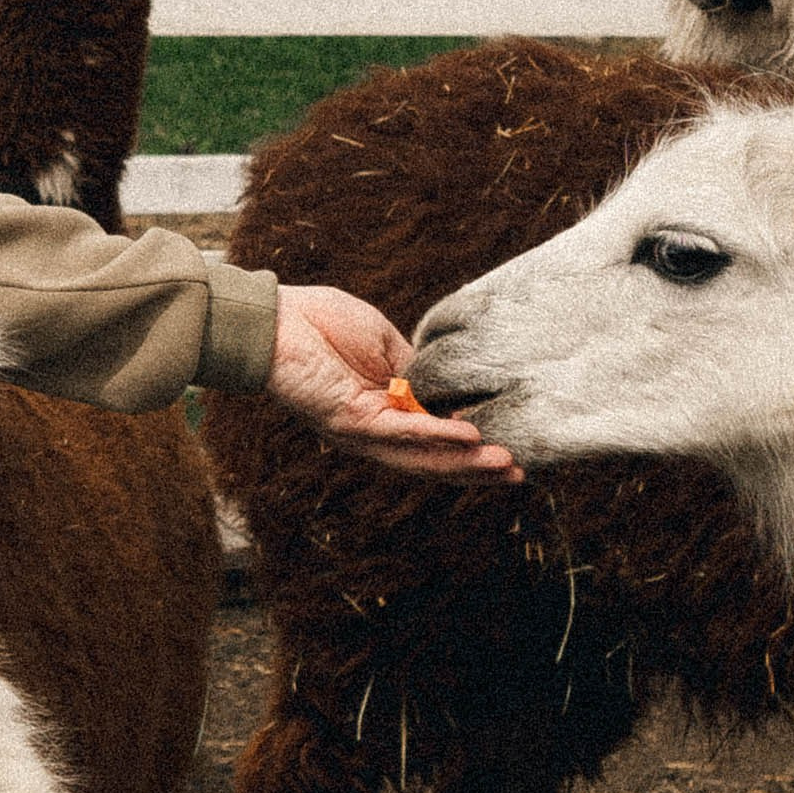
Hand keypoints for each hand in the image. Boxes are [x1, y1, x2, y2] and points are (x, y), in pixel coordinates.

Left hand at [266, 285, 521, 479]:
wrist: (274, 317)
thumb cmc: (320, 321)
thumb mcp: (383, 340)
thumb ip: (413, 367)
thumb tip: (442, 385)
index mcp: (383, 409)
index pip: (431, 439)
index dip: (468, 446)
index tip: (509, 448)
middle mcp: (374, 429)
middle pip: (431, 460)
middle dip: (475, 469)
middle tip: (519, 474)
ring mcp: (361, 429)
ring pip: (420, 457)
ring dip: (464, 461)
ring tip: (505, 464)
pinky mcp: (349, 420)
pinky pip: (400, 432)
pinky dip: (436, 436)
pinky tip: (468, 437)